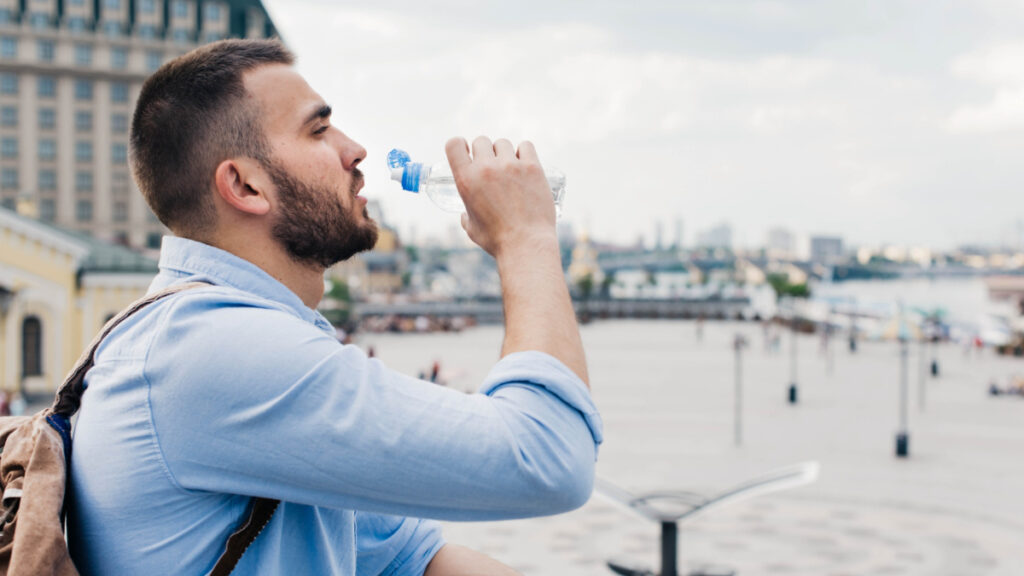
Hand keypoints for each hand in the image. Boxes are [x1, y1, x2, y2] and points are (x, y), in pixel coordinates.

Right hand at [445, 136, 556, 257]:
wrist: (526, 244)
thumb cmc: (497, 240)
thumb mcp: (471, 228)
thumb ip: (466, 214)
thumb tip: (465, 213)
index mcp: (466, 180)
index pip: (454, 144)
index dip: (460, 145)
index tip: (467, 152)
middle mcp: (486, 168)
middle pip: (481, 141)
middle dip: (484, 152)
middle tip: (491, 167)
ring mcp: (510, 166)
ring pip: (503, 143)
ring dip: (504, 153)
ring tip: (509, 170)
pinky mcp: (532, 167)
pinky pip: (525, 146)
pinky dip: (524, 153)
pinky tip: (524, 165)